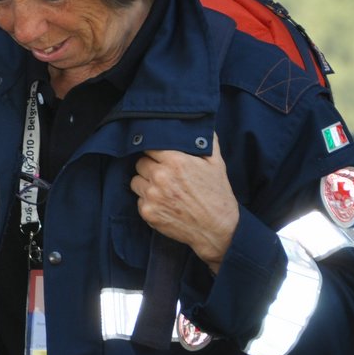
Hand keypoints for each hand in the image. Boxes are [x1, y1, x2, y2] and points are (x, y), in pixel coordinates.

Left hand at [130, 134, 239, 271]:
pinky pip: (138, 200)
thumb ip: (206, 141)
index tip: (159, 155)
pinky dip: (147, 201)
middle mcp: (160, 177)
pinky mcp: (147, 212)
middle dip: (150, 167)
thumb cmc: (217, 195)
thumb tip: (199, 125)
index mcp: (176, 161)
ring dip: (146, 183)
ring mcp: (152, 196)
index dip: (155, 151)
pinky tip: (163, 203)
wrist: (217, 229)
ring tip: (162, 189)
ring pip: (136, 181)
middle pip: (140, 163)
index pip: (149, 146)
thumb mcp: (216, 163)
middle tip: (163, 174)